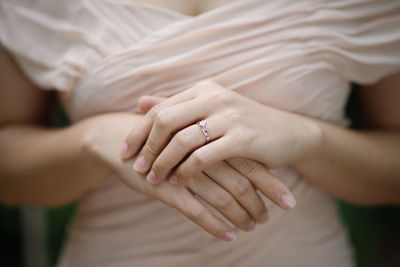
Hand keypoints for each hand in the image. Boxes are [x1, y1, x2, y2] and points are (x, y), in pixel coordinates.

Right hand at [83, 113, 267, 239]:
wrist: (120, 141)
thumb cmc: (160, 139)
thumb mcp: (189, 136)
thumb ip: (215, 145)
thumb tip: (247, 159)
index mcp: (212, 139)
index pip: (250, 163)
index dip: (271, 183)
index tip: (288, 201)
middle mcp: (203, 155)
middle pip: (242, 183)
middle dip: (260, 204)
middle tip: (269, 218)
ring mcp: (184, 172)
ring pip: (222, 199)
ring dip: (241, 216)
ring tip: (252, 227)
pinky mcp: (167, 188)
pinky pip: (196, 211)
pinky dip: (215, 226)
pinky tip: (229, 236)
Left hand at [123, 92, 298, 209]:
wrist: (288, 133)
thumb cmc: (244, 125)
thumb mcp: (211, 111)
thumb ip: (177, 107)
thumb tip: (141, 103)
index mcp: (203, 90)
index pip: (161, 109)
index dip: (138, 131)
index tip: (125, 150)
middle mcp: (214, 98)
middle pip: (165, 121)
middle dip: (146, 147)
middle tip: (136, 166)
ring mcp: (229, 117)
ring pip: (182, 140)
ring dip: (163, 162)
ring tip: (153, 179)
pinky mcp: (242, 138)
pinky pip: (203, 157)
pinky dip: (186, 171)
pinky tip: (178, 181)